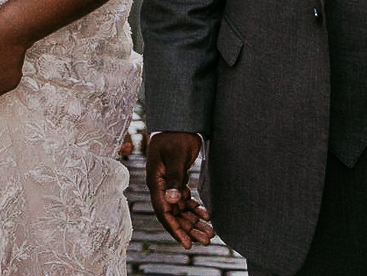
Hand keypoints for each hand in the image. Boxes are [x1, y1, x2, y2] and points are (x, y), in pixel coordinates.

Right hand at [145, 131, 213, 247]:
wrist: (178, 122)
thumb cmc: (175, 136)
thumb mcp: (176, 156)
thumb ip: (174, 177)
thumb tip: (171, 200)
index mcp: (156, 181)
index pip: (164, 211)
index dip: (175, 229)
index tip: (187, 244)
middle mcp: (161, 186)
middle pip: (174, 214)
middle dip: (190, 229)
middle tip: (207, 240)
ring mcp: (169, 184)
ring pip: (181, 209)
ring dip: (194, 221)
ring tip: (210, 232)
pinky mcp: (177, 180)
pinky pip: (185, 200)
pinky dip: (195, 208)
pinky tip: (207, 215)